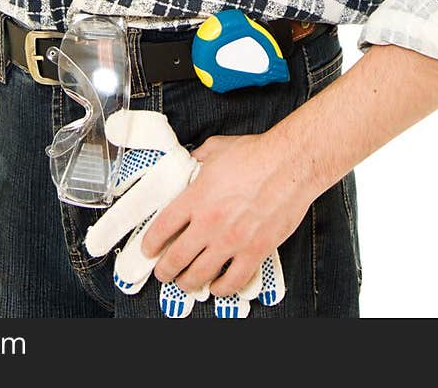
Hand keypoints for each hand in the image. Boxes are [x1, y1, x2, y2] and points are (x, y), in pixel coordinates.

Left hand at [83, 111, 285, 316]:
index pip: (162, 228)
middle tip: (163, 272)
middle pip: (176, 258)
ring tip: (185, 283)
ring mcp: (231, 241)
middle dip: (165, 270)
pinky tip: (217, 287)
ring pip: (200, 275)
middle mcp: (209, 223)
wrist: (290, 165)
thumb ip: (198, 159)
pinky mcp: (254, 251)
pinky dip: (221, 289)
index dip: (150, 243)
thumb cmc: (257, 154)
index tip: (148, 250)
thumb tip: (191, 162)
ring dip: (188, 283)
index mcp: (196, 198)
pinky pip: (233, 281)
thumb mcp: (217, 148)